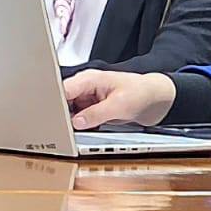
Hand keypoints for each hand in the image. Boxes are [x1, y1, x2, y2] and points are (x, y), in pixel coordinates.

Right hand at [63, 70, 177, 128]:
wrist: (154, 99)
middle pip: (63, 102)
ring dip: (71, 122)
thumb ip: (96, 114)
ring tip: (75, 130)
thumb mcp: (119, 105)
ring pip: (69, 112)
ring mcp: (87, 98)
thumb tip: (76, 122)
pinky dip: (80, 125)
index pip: (63, 90)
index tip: (56, 119)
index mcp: (88, 79)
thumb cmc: (140, 93)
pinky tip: (84, 130)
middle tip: (65, 129)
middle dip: (63, 115)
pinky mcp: (91, 108)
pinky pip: (79, 118)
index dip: (56, 104)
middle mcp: (85, 87)